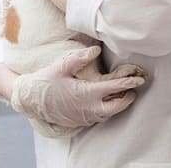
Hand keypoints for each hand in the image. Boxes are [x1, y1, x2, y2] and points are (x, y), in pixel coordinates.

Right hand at [11, 46, 145, 127]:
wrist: (30, 100)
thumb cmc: (46, 82)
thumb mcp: (61, 66)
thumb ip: (80, 58)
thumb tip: (96, 50)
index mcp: (85, 93)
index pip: (114, 89)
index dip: (128, 83)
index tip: (139, 79)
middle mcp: (87, 108)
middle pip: (116, 107)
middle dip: (127, 98)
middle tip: (134, 89)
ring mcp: (83, 116)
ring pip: (108, 114)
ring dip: (118, 105)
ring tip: (123, 95)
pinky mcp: (79, 121)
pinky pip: (98, 117)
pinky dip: (106, 111)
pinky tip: (106, 103)